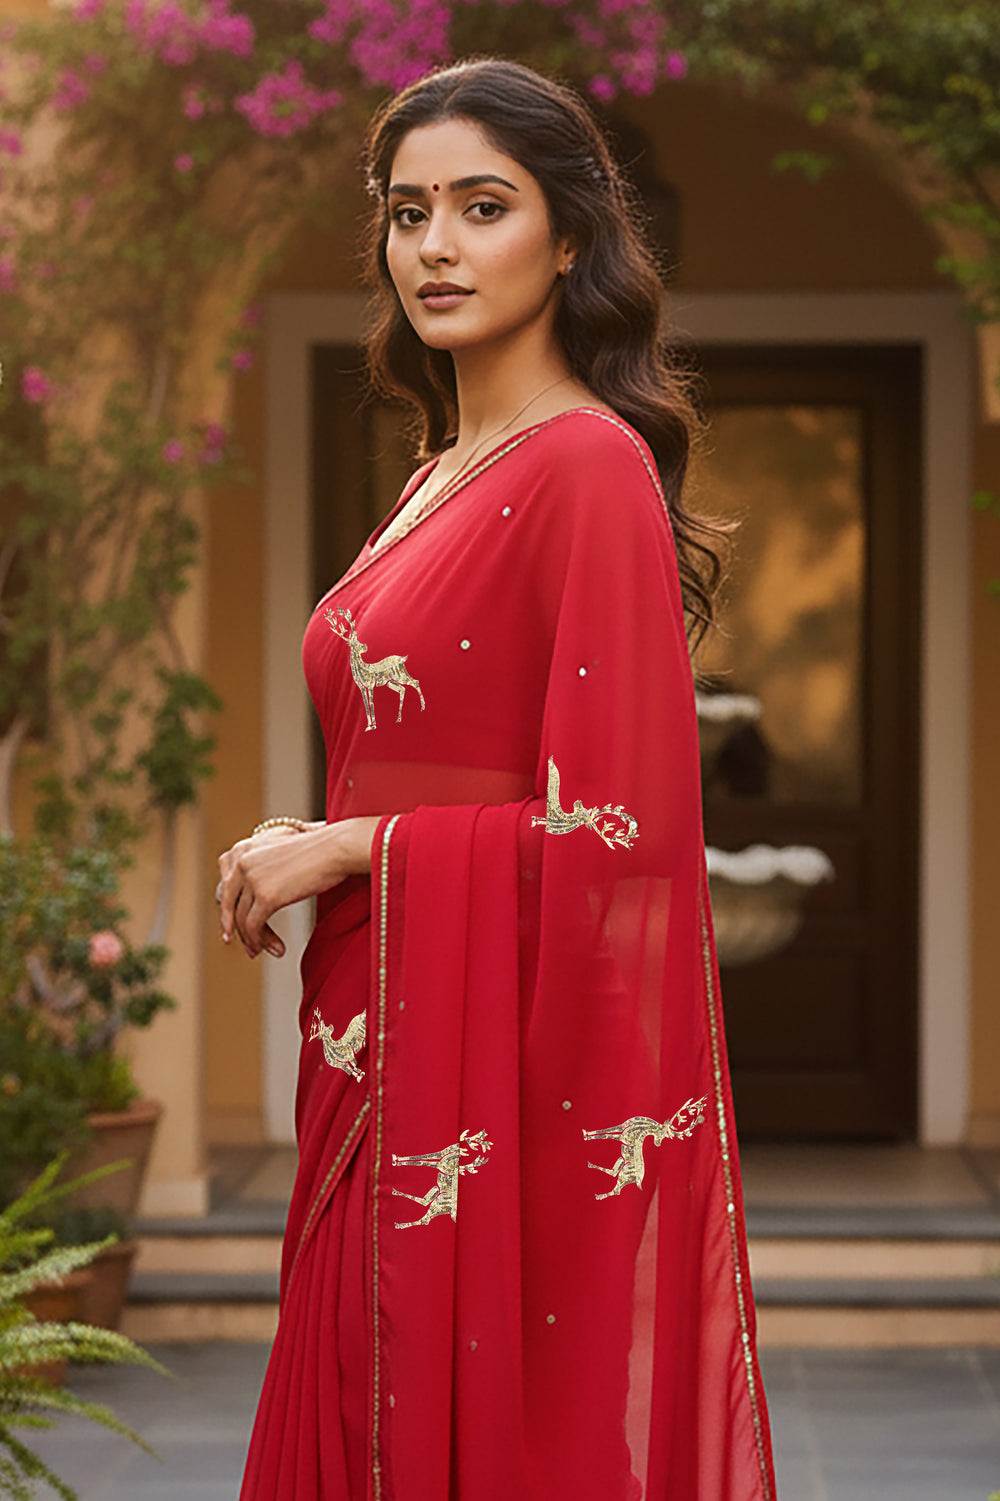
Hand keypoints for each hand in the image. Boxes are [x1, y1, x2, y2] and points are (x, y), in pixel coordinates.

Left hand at [216, 816, 381, 958]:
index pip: (225, 885)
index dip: (227, 909)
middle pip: (229, 903)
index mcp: (243, 849)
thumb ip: (263, 867)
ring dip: (252, 939)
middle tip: (243, 945)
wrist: (335, 848)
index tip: (231, 927)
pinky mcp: (266, 896)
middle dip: (233, 928)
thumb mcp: (280, 853)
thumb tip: (258, 893)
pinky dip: (260, 941)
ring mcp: (252, 879)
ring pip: (242, 919)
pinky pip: (254, 926)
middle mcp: (242, 862)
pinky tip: (274, 949)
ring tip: (261, 951)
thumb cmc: (318, 850)